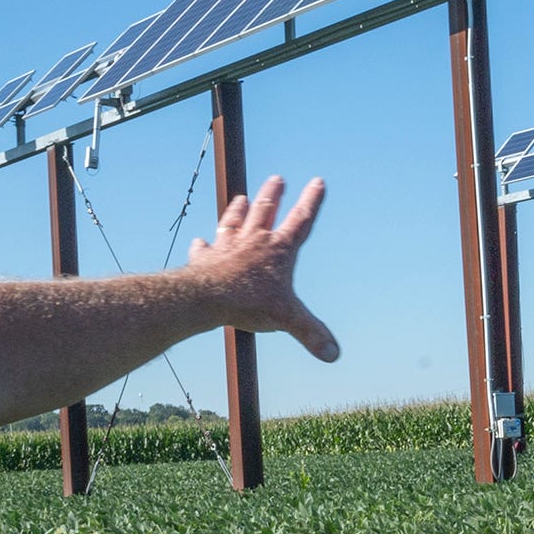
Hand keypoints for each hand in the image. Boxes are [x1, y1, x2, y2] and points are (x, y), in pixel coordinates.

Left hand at [189, 175, 340, 361]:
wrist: (206, 298)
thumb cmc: (249, 303)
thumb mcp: (287, 319)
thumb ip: (311, 333)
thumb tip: (333, 354)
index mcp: (278, 249)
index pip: (301, 220)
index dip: (311, 201)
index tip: (318, 182)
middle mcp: (253, 241)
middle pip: (265, 210)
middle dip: (273, 195)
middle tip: (277, 179)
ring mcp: (227, 246)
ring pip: (235, 220)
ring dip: (239, 209)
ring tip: (242, 198)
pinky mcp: (205, 258)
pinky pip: (204, 248)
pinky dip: (203, 245)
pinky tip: (201, 241)